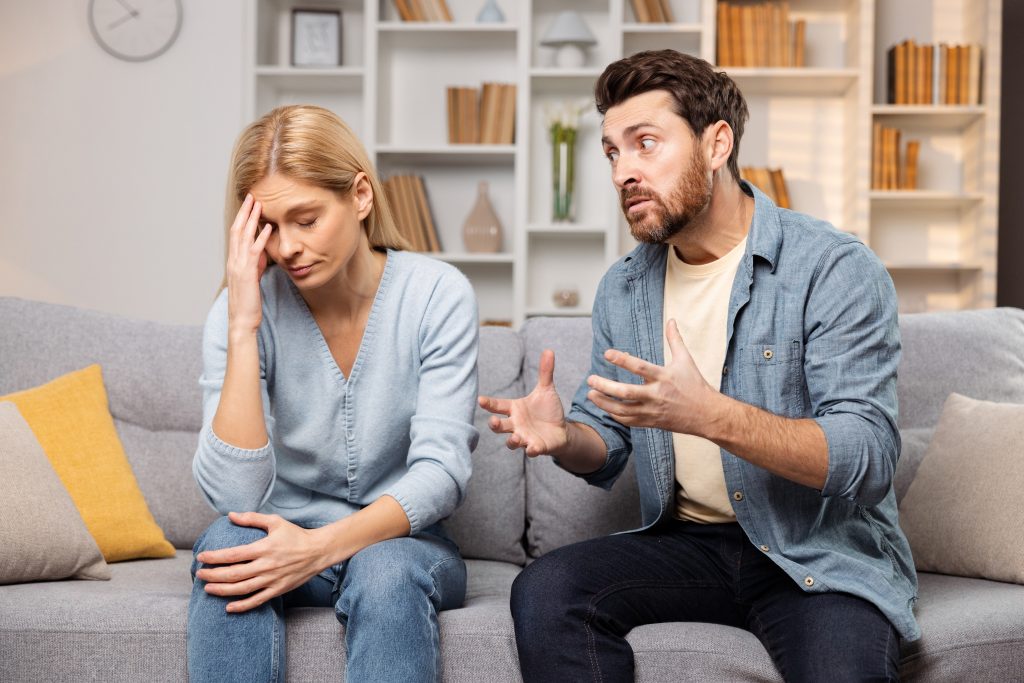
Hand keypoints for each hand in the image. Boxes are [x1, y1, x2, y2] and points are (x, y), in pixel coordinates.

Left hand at [194, 511, 326, 612]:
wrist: (318, 551)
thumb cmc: (295, 535)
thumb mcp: (275, 522)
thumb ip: (252, 518)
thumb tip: (230, 515)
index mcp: (264, 548)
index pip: (233, 555)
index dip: (214, 557)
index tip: (201, 557)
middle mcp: (266, 565)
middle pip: (233, 574)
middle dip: (213, 575)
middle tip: (199, 574)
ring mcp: (272, 580)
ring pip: (242, 589)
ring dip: (222, 590)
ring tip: (207, 589)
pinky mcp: (278, 590)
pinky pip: (257, 601)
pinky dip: (242, 606)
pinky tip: (228, 607)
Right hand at [225, 194, 272, 333]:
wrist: (242, 320)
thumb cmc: (248, 303)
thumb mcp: (252, 279)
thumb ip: (255, 265)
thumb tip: (262, 253)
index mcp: (234, 261)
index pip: (236, 234)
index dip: (242, 218)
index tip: (249, 205)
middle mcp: (233, 261)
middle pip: (237, 230)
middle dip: (245, 212)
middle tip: (252, 196)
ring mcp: (239, 266)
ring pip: (244, 237)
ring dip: (252, 219)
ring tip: (259, 204)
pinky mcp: (248, 274)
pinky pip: (255, 252)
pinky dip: (261, 238)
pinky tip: (268, 227)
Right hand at [478, 350, 568, 456]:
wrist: (562, 430)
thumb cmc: (548, 410)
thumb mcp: (547, 390)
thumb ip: (545, 372)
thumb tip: (549, 350)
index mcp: (515, 408)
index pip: (498, 405)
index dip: (489, 403)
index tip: (480, 400)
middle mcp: (516, 424)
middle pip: (500, 425)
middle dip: (495, 425)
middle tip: (492, 421)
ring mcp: (525, 437)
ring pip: (512, 441)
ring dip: (512, 440)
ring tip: (515, 437)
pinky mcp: (536, 447)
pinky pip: (531, 450)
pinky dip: (531, 450)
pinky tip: (533, 448)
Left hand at [585, 319, 719, 435]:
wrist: (706, 414)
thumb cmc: (695, 384)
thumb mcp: (686, 360)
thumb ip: (675, 340)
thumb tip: (671, 319)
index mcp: (664, 377)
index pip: (639, 367)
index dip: (622, 360)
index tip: (606, 353)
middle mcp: (656, 395)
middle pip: (626, 392)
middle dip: (605, 387)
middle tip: (590, 379)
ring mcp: (652, 411)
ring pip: (623, 410)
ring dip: (604, 403)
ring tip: (590, 395)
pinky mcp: (651, 422)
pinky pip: (629, 421)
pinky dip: (615, 415)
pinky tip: (605, 407)